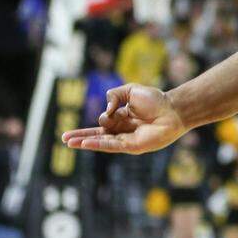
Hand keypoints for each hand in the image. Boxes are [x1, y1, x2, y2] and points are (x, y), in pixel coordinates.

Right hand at [62, 83, 186, 153]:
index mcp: (122, 117)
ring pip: (102, 141)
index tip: (106, 113)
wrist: (173, 109)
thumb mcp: (130, 91)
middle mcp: (122, 130)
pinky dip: (98, 144)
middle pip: (97, 134)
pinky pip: (112, 145)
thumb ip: (114, 95)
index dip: (94, 121)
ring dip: (85, 141)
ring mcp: (126, 139)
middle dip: (80, 136)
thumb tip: (106, 110)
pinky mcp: (132, 146)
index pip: (101, 122)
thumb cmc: (156, 99)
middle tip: (64, 139)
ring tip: (70, 143)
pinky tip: (86, 143)